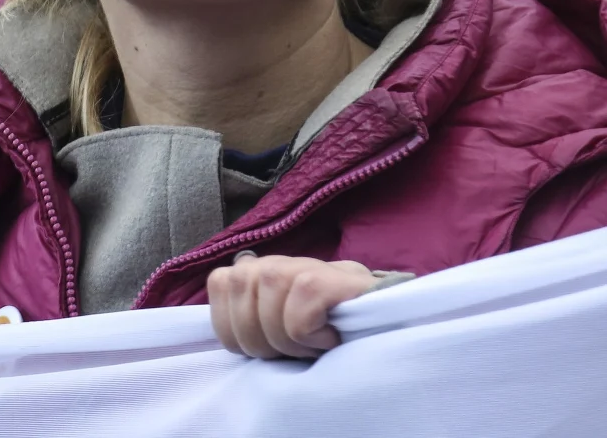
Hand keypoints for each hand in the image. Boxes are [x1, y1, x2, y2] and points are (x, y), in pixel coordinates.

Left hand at [207, 255, 374, 358]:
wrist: (393, 328)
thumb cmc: (328, 337)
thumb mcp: (279, 331)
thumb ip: (249, 318)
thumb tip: (225, 329)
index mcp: (260, 271)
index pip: (219, 283)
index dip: (232, 326)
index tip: (265, 347)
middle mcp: (279, 261)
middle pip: (237, 292)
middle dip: (259, 339)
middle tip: (292, 351)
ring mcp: (306, 264)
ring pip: (266, 299)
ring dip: (287, 339)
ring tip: (312, 344)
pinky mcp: (333, 279)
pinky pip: (299, 309)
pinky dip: (309, 334)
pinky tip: (330, 337)